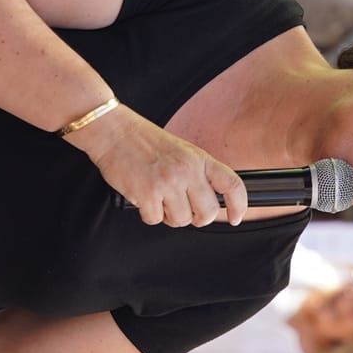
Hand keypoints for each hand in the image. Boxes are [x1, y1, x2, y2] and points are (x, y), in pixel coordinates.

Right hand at [68, 105, 246, 226]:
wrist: (113, 132)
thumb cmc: (144, 141)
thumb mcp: (181, 151)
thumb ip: (197, 173)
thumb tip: (206, 201)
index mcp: (199, 158)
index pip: (232, 184)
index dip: (239, 205)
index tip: (236, 218)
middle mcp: (187, 171)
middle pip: (208, 212)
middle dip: (197, 218)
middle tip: (186, 212)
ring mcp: (167, 183)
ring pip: (181, 220)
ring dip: (169, 216)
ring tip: (159, 199)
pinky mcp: (147, 194)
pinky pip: (155, 220)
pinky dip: (149, 214)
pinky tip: (143, 198)